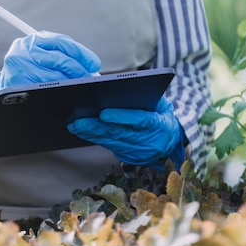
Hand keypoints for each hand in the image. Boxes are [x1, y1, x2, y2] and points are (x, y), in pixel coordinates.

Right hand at [0, 31, 100, 91]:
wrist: (7, 83)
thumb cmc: (30, 69)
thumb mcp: (43, 56)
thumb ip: (63, 55)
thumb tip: (90, 66)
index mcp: (35, 39)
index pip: (62, 42)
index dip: (81, 53)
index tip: (93, 63)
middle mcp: (24, 48)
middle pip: (58, 58)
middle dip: (77, 69)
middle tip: (88, 77)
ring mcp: (19, 64)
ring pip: (51, 75)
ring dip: (68, 82)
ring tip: (79, 85)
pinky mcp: (16, 80)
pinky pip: (42, 87)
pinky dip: (55, 90)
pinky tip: (64, 91)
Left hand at [67, 97, 185, 169]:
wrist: (171, 142)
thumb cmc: (163, 117)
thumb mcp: (163, 105)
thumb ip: (148, 98)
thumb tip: (125, 89)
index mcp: (159, 125)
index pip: (139, 120)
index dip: (121, 117)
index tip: (103, 112)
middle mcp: (147, 141)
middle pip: (119, 133)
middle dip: (96, 127)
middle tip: (78, 120)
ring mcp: (136, 151)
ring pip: (110, 141)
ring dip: (90, 133)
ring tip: (74, 125)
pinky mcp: (127, 156)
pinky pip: (109, 146)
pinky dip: (94, 138)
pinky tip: (82, 131)